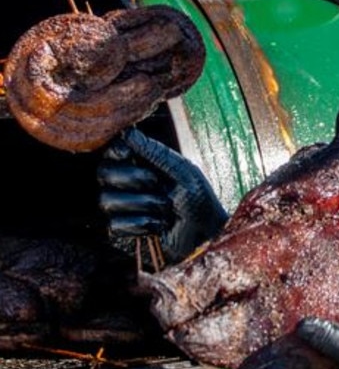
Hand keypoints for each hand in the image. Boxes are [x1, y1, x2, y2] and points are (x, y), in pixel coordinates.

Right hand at [97, 127, 227, 262]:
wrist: (204, 236)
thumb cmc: (199, 201)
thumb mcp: (183, 172)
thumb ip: (156, 153)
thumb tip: (128, 132)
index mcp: (143, 165)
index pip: (112, 151)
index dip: (115, 151)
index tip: (128, 154)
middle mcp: (129, 183)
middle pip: (103, 172)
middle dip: (132, 178)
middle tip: (157, 183)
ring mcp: (124, 207)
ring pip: (106, 200)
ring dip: (143, 204)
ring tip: (166, 209)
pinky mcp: (124, 229)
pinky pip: (114, 224)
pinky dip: (141, 225)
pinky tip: (158, 226)